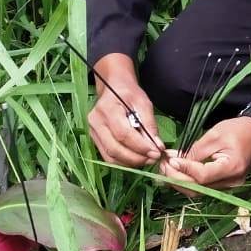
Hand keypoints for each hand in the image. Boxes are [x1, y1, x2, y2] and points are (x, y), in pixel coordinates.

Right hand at [86, 53, 164, 167]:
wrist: (113, 88)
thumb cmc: (129, 94)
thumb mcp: (143, 103)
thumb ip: (150, 125)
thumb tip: (157, 147)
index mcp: (107, 109)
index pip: (123, 134)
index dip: (140, 146)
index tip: (156, 152)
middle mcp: (95, 122)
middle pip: (115, 149)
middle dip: (136, 158)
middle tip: (153, 159)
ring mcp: (92, 132)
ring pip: (110, 157)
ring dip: (131, 162)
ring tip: (147, 159)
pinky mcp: (94, 140)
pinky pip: (108, 157)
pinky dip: (123, 162)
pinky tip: (136, 158)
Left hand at [160, 116, 250, 194]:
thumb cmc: (236, 130)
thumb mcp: (214, 135)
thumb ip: (195, 151)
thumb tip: (175, 161)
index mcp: (232, 167)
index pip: (203, 176)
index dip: (184, 170)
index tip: (170, 160)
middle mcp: (232, 182)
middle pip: (198, 188)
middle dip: (177, 178)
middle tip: (162, 165)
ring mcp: (229, 186)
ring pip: (199, 190)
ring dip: (179, 181)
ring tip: (166, 167)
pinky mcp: (224, 184)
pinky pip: (203, 187)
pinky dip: (188, 180)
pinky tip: (177, 171)